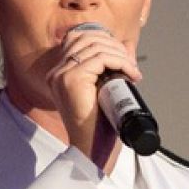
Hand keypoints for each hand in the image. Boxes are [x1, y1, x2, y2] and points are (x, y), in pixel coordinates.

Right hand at [37, 23, 141, 153]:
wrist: (92, 150)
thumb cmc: (98, 125)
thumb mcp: (104, 88)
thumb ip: (110, 67)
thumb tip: (127, 45)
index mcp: (59, 74)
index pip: (78, 38)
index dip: (103, 40)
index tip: (122, 55)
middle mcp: (56, 72)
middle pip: (87, 38)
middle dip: (114, 46)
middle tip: (131, 63)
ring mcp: (62, 75)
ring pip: (96, 47)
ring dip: (120, 55)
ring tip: (132, 71)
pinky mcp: (72, 80)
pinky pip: (101, 59)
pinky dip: (120, 63)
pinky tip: (130, 74)